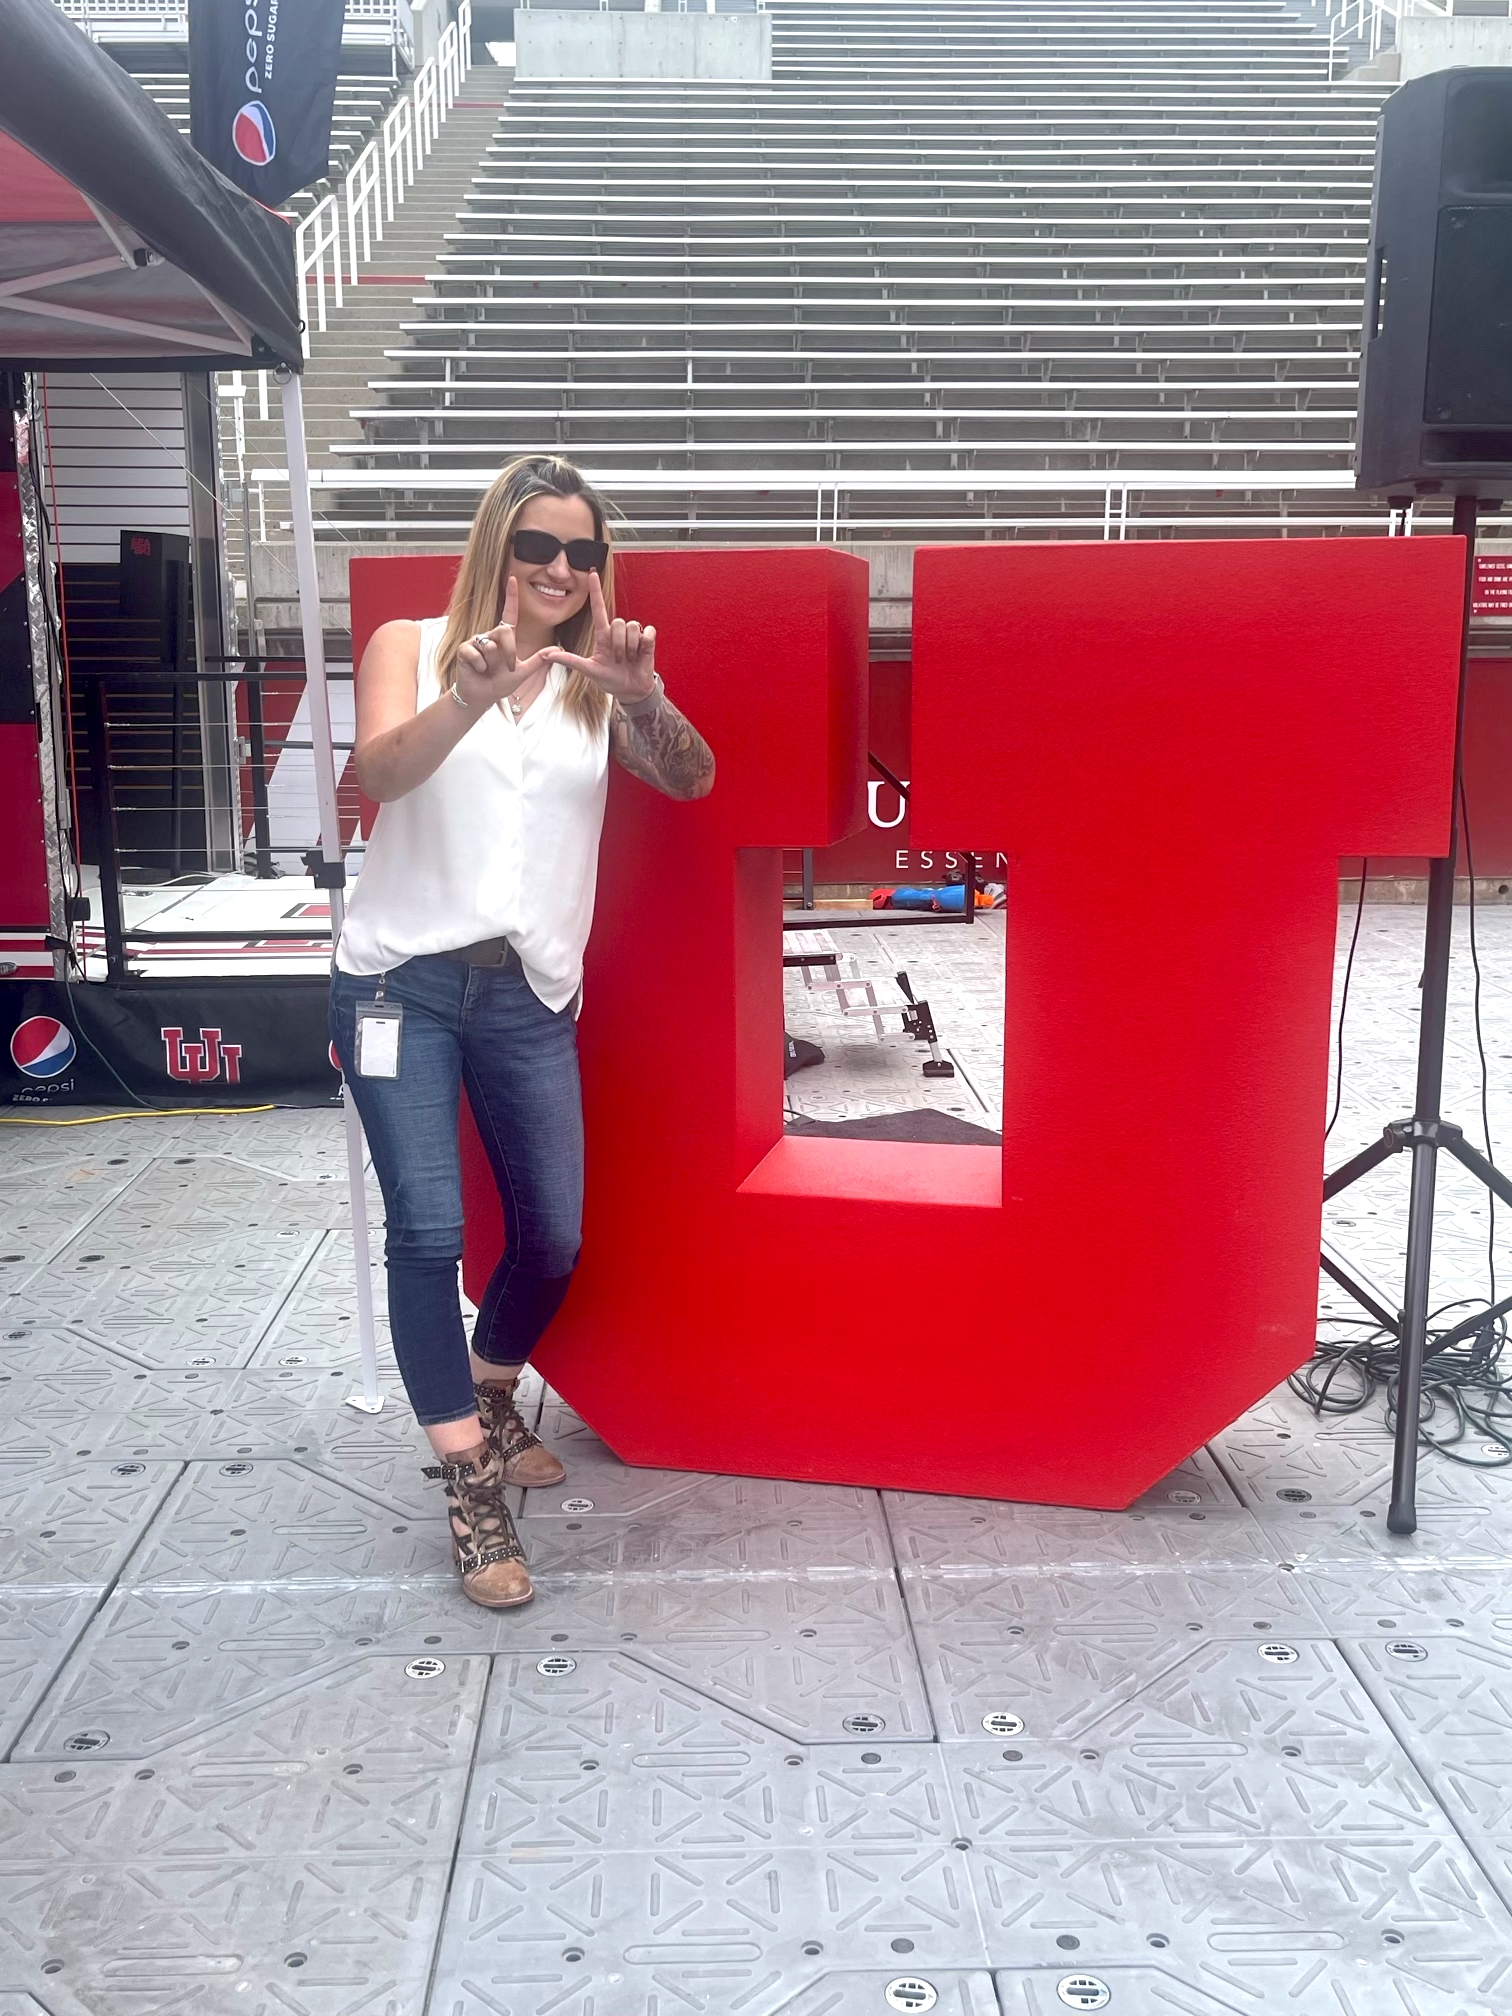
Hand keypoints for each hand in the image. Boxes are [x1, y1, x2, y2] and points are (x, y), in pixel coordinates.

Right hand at [452, 576, 555, 712]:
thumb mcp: (522, 672)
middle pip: (504, 631)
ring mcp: (476, 641)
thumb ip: (538, 661)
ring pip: (490, 645)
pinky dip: (480, 666)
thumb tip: (556, 649)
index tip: (513, 579)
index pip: (509, 613)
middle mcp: (490, 636)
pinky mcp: (464, 649)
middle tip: (505, 668)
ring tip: (488, 670)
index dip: (511, 596)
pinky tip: (477, 670)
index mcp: (504, 638)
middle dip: (508, 652)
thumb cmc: (500, 683)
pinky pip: (476, 654)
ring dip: (493, 663)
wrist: (481, 697)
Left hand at [546, 572, 656, 702]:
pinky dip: (644, 644)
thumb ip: (569, 660)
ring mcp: (634, 635)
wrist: (631, 691)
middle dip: (618, 644)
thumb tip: (546, 655)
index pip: (598, 608)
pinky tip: (641, 653)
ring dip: (630, 647)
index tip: (592, 573)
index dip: (595, 590)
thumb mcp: (588, 670)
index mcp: (603, 635)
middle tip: (618, 660)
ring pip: (631, 626)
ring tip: (629, 659)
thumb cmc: (610, 679)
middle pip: (617, 622)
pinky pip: (647, 632)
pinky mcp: (648, 639)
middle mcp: (618, 632)